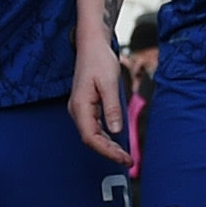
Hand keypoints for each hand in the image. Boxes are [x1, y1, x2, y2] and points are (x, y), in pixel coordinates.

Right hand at [69, 26, 130, 164]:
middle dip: (109, 152)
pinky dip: (105, 138)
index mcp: (80, 106)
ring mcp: (81, 109)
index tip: (123, 158)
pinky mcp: (86, 107)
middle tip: (128, 161)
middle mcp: (77, 110)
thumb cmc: (99, 60)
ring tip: (125, 156)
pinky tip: (116, 143)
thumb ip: (112, 107)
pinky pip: (94, 128)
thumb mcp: (109, 82)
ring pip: (93, 135)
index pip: (91, 137)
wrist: (91, 45)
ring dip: (108, 147)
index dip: (107, 151)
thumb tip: (115, 130)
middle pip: (91, 140)